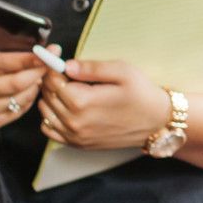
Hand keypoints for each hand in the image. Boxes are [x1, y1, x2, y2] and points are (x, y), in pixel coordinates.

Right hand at [0, 19, 44, 147]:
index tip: (44, 50)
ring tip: (47, 71)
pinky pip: (16, 112)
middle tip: (55, 57)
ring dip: (37, 84)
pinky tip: (33, 88)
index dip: (27, 57)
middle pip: (18, 81)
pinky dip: (29, 100)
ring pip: (21, 97)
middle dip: (41, 68)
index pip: (3, 63)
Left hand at [37, 58, 168, 149]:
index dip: (52, 66)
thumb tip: (67, 65)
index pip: (52, 80)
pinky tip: (66, 107)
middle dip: (52, 79)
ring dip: (51, 97)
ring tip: (68, 87)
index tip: (59, 58)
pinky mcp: (78, 144)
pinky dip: (51, 116)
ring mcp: (75, 136)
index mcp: (83, 102)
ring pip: (45, 111)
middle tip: (66, 71)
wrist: (157, 122)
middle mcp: (74, 122)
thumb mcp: (122, 71)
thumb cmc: (142, 94)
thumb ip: (92, 67)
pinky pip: (49, 130)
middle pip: (47, 95)